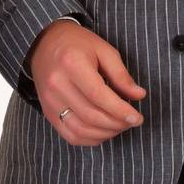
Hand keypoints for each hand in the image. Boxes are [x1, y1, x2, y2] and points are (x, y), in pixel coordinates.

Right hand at [28, 20, 146, 146]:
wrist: (45, 43)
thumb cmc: (77, 44)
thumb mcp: (103, 50)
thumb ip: (121, 74)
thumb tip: (139, 95)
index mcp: (72, 64)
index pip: (98, 95)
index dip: (120, 110)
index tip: (137, 118)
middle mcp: (57, 85)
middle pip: (91, 115)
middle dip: (116, 124)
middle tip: (132, 122)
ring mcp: (50, 101)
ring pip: (81, 130)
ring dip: (105, 133)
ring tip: (121, 126)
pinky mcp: (48, 112)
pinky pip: (70, 135)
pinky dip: (90, 139)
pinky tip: (104, 132)